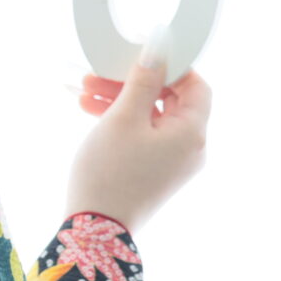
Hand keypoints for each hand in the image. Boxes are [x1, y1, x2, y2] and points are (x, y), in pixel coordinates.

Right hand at [62, 30, 210, 234]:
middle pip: (170, 99)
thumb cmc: (110, 173)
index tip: (137, 56)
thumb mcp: (123, 117)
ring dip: (122, 100)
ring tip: (85, 92)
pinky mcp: (156, 173)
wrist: (95, 232)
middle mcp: (191, 148)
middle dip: (134, 82)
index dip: (169, 66)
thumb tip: (159, 47)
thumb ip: (143, 79)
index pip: (196, 85)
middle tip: (98, 74)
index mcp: (192, 133)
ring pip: (152, 117)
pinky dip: (123, 122)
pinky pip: (145, 136)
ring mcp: (174, 163)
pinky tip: (91, 112)